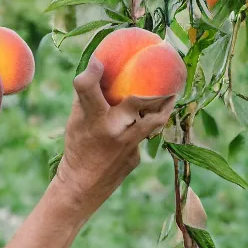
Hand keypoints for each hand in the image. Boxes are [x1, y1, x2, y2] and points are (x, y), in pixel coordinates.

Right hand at [54, 57, 175, 213]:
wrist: (82, 186)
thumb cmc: (77, 148)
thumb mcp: (75, 122)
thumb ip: (87, 98)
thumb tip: (101, 71)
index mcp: (90, 120)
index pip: (88, 89)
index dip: (92, 72)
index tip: (98, 60)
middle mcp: (111, 130)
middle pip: (137, 100)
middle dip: (154, 86)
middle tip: (166, 70)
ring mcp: (127, 145)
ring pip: (154, 118)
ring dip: (165, 104)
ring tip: (172, 93)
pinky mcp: (136, 158)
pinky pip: (146, 136)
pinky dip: (148, 127)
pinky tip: (149, 121)